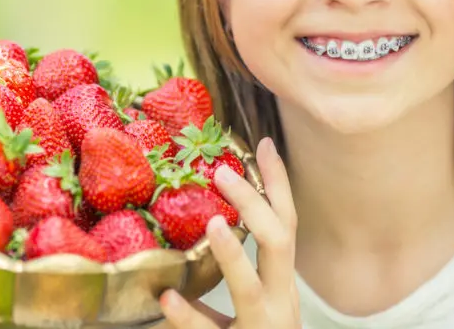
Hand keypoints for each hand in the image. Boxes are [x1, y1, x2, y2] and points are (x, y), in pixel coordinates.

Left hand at [159, 137, 300, 327]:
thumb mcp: (254, 308)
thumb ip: (235, 276)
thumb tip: (206, 229)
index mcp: (283, 283)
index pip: (286, 222)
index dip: (277, 183)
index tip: (261, 143)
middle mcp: (281, 301)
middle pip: (279, 242)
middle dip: (257, 204)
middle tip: (224, 173)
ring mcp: (264, 328)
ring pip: (253, 290)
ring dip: (234, 257)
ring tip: (215, 223)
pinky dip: (191, 317)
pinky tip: (167, 297)